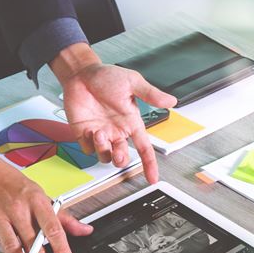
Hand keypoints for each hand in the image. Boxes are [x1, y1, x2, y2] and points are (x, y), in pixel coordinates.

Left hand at [52, 43, 176, 182]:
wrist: (82, 74)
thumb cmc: (106, 77)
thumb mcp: (132, 82)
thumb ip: (151, 94)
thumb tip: (171, 101)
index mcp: (131, 123)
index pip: (144, 148)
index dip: (149, 164)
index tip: (153, 178)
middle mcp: (117, 132)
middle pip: (123, 157)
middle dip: (121, 159)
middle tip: (118, 151)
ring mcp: (101, 134)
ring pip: (105, 157)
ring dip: (104, 149)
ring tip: (100, 132)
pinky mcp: (84, 134)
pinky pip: (88, 150)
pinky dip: (89, 144)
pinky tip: (88, 130)